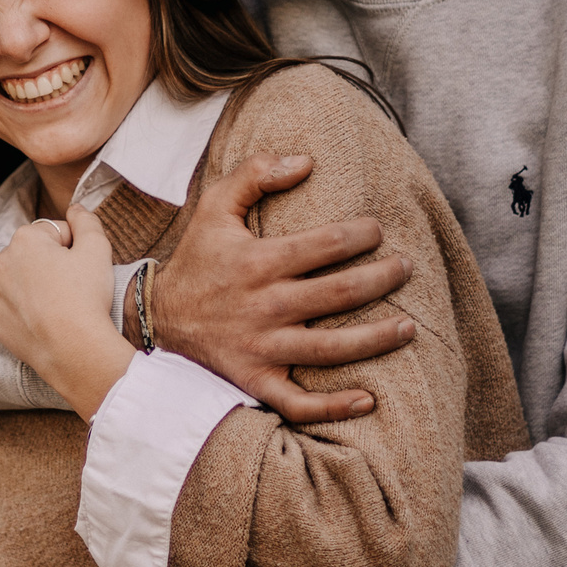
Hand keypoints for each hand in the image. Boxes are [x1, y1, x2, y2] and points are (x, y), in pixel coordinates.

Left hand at [0, 203, 134, 419]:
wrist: (74, 349)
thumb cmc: (86, 299)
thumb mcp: (98, 250)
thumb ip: (86, 221)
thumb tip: (75, 208)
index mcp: (27, 238)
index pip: (55, 232)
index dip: (74, 246)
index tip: (83, 266)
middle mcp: (2, 258)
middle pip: (32, 250)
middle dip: (49, 260)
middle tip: (69, 284)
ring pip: (9, 268)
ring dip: (23, 271)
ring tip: (45, 291)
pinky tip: (0, 283)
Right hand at [148, 152, 415, 422]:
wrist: (157, 317)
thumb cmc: (196, 259)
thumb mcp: (213, 206)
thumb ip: (255, 175)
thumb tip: (306, 160)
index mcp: (258, 262)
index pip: (324, 245)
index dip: (360, 235)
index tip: (378, 230)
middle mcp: (264, 306)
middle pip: (339, 294)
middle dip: (382, 279)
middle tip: (406, 268)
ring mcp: (262, 348)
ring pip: (331, 348)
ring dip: (376, 338)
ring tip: (409, 327)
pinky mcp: (257, 381)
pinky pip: (299, 402)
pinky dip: (333, 407)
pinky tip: (368, 400)